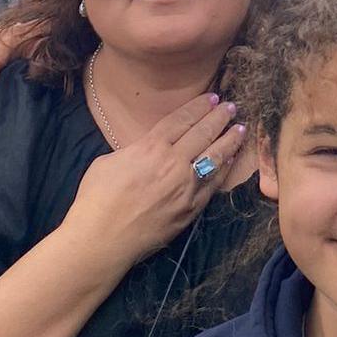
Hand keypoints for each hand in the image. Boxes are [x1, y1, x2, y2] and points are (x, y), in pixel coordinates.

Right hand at [61, 93, 248, 262]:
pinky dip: (224, 168)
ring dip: (230, 140)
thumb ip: (134, 150)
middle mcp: (173, 163)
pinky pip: (213, 183)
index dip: (200, 106)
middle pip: (204, 133)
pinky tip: (230, 160)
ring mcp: (186, 187)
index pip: (182, 119)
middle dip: (220, 117)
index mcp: (151, 147)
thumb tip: (146, 149)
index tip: (213, 97)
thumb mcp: (108, 161)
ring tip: (240, 129)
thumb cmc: (96, 199)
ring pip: (215, 157)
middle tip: (232, 107)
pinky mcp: (192, 208)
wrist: (102, 239)